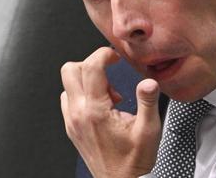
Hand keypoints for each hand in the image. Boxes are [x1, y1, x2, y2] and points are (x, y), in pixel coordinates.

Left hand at [60, 47, 161, 177]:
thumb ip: (147, 102)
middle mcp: (79, 114)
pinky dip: (82, 94)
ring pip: (67, 85)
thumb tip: (148, 82)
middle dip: (91, 63)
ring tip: (109, 94)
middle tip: (109, 70)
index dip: (103, 55)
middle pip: (70, 70)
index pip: (91, 68)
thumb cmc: (133, 161)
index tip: (114, 57)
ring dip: (86, 80)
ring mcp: (72, 121)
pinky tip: (102, 104)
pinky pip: (69, 99)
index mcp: (96, 111)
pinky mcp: (72, 127)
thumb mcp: (148, 130)